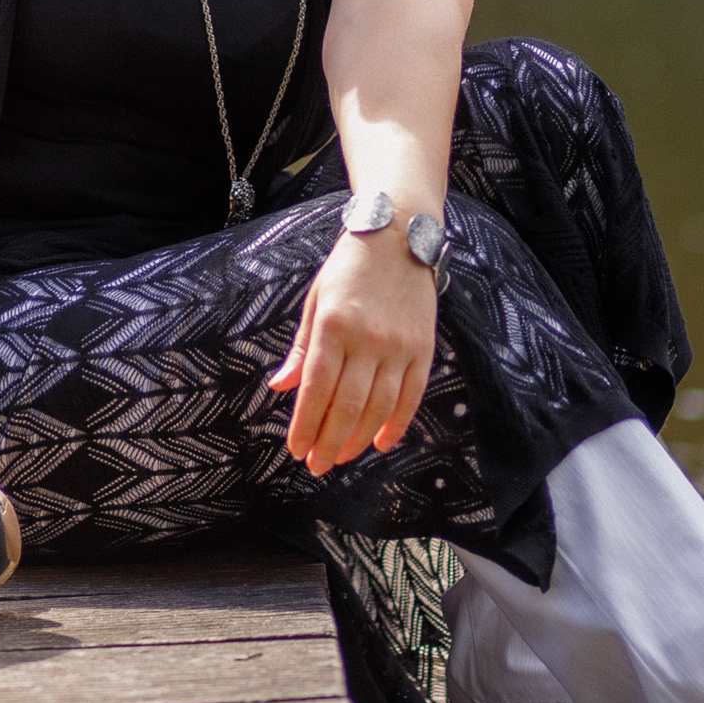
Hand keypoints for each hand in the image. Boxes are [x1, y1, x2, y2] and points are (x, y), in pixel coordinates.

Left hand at [267, 229, 437, 474]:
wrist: (398, 237)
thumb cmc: (348, 269)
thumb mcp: (316, 300)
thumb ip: (301, 348)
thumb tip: (281, 386)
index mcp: (334, 325)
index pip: (316, 388)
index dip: (305, 425)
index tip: (296, 450)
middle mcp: (367, 339)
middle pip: (347, 406)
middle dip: (328, 442)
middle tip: (316, 465)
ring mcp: (398, 346)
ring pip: (379, 408)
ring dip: (358, 439)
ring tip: (342, 457)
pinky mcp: (422, 349)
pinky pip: (411, 396)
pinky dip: (396, 424)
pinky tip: (380, 442)